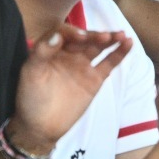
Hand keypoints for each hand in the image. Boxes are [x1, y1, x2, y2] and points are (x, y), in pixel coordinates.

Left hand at [10, 24, 130, 147]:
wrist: (41, 126)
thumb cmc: (31, 98)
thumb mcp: (31, 73)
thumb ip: (42, 52)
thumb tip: (59, 36)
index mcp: (51, 50)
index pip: (64, 33)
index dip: (73, 32)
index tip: (80, 37)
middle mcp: (68, 54)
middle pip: (85, 38)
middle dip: (95, 35)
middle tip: (105, 37)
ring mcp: (83, 65)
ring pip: (99, 47)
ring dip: (110, 39)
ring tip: (121, 35)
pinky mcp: (95, 78)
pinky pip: (109, 62)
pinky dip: (119, 53)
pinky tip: (128, 43)